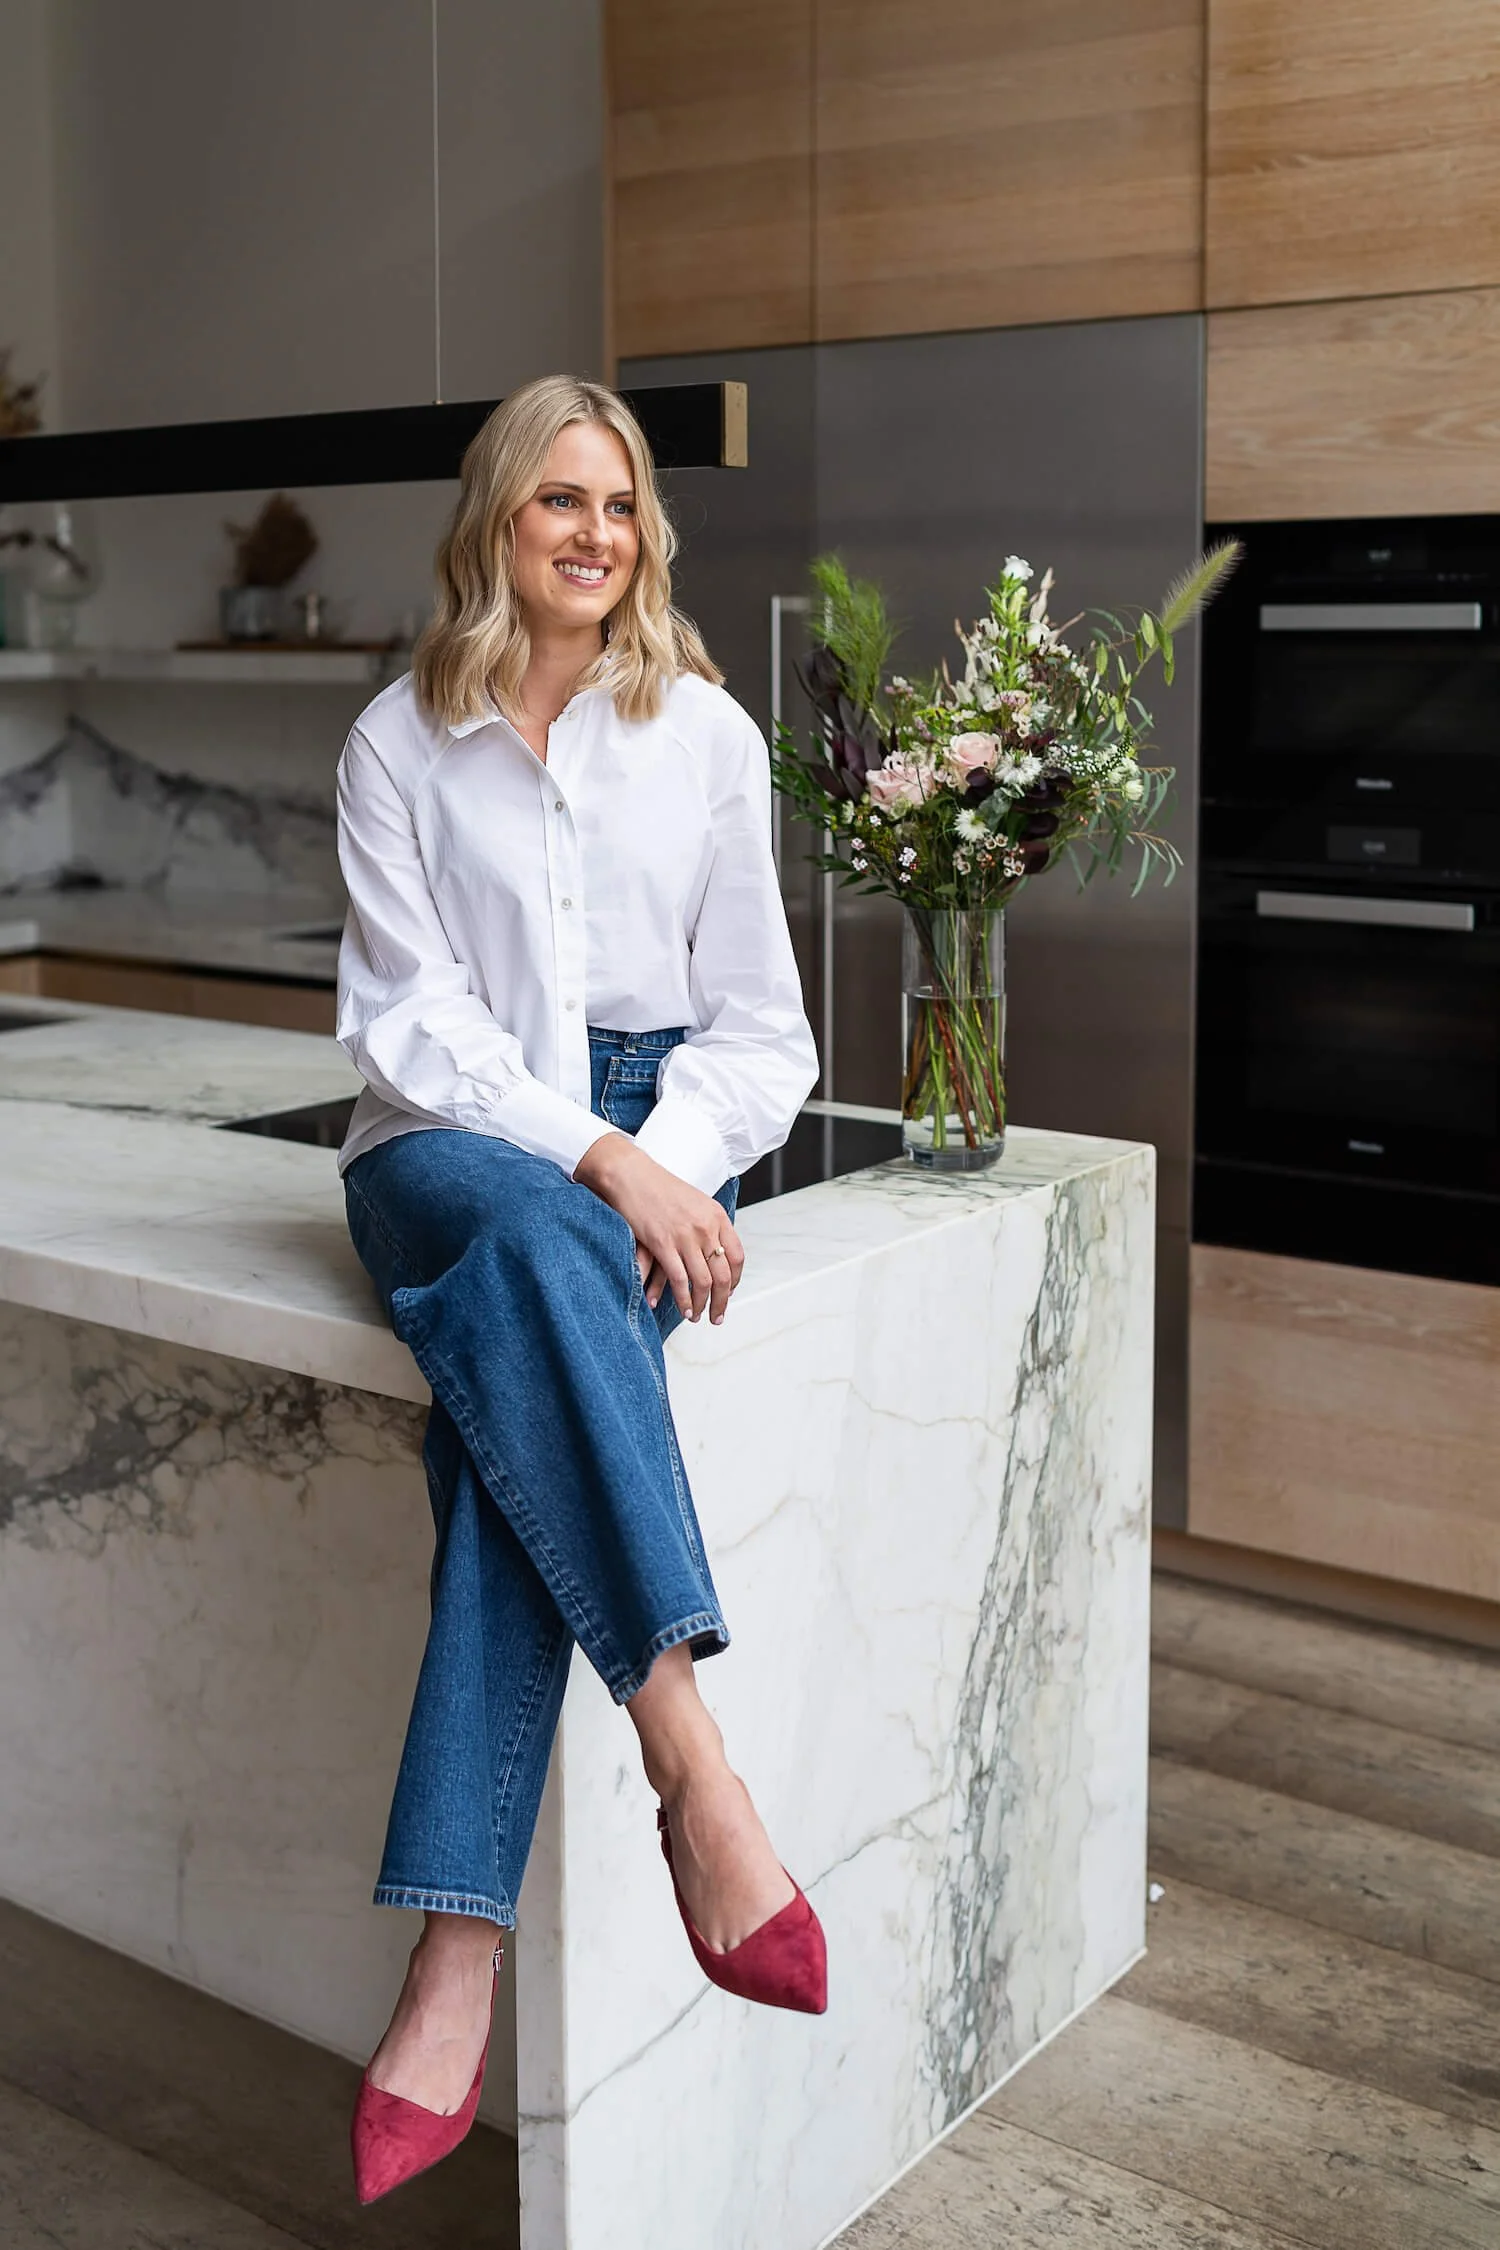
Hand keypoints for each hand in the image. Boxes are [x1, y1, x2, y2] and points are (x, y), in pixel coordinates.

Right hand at [573, 1135, 743, 1324]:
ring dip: (702, 1305)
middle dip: (722, 1301)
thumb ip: (708, 1225)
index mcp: (717, 1216)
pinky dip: (683, 1299)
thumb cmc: (658, 1188)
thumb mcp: (695, 1202)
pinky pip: (679, 1280)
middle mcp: (706, 1228)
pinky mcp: (662, 1244)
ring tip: (698, 1316)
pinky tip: (683, 1309)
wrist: (631, 1174)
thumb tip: (714, 1249)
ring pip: (703, 1282)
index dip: (735, 1280)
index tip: (728, 1293)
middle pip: (724, 1275)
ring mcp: (685, 1236)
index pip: (737, 1257)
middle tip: (717, 1316)